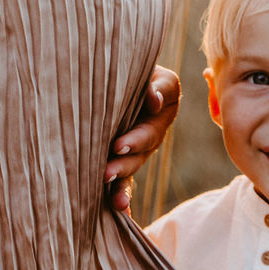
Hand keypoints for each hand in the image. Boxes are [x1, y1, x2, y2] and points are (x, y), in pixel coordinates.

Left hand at [104, 66, 180, 212]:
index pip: (163, 103)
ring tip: (106, 178)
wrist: (104, 71)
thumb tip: (153, 98)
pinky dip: (123, 194)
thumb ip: (149, 80)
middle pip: (149, 138)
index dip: (145, 120)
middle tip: (112, 157)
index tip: (123, 136)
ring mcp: (142, 145)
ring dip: (124, 174)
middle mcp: (156, 123)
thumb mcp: (135, 63)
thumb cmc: (119, 61)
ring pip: (136, 161)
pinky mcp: (126, 160)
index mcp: (165, 97)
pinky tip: (120, 208)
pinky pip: (127, 180)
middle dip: (131, 150)